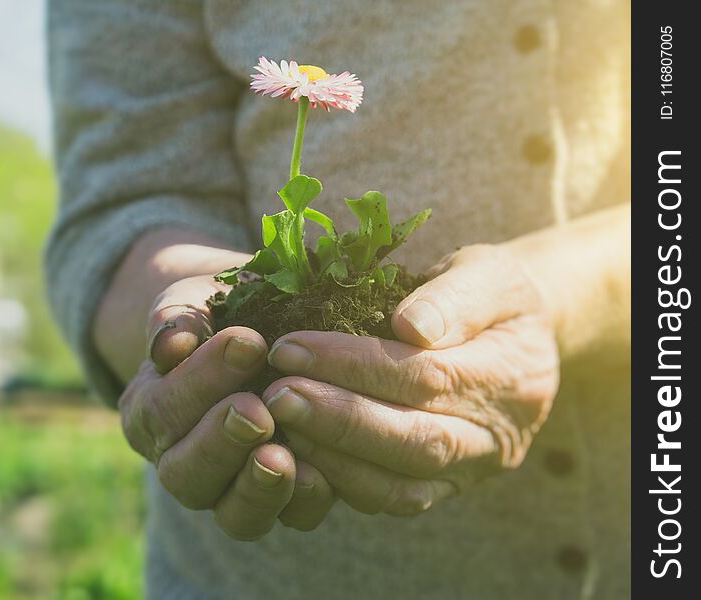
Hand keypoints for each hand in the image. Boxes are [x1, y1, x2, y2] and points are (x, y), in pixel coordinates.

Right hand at [118, 274, 334, 538]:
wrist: (263, 332)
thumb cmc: (224, 313)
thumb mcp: (198, 300)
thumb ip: (179, 314)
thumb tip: (171, 342)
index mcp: (153, 410)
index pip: (162, 409)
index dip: (201, 381)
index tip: (248, 344)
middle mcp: (182, 460)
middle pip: (185, 472)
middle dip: (221, 441)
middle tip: (257, 411)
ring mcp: (231, 488)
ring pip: (231, 513)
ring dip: (256, 487)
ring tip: (280, 457)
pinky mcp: (281, 499)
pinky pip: (289, 519)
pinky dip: (303, 502)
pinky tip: (322, 476)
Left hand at [261, 245, 559, 515]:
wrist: (523, 335)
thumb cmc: (496, 294)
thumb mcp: (488, 273)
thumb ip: (455, 298)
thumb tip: (410, 328)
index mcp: (510, 374)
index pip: (425, 376)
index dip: (354, 365)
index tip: (291, 347)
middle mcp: (496, 435)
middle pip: (413, 440)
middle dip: (337, 420)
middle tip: (276, 396)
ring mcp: (474, 468)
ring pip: (402, 486)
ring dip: (335, 458)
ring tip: (280, 424)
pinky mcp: (448, 484)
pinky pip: (397, 500)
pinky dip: (346, 483)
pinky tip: (303, 454)